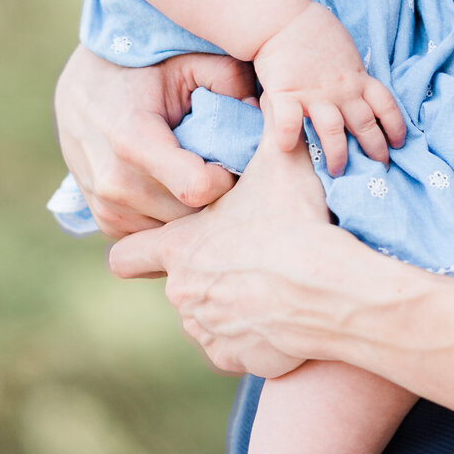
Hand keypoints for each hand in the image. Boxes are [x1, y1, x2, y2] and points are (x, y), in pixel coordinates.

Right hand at [53, 46, 256, 237]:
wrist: (82, 89)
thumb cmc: (140, 71)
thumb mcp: (185, 62)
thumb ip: (227, 79)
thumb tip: (258, 114)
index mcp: (133, 140)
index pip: (198, 188)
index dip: (227, 177)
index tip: (233, 159)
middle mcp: (115, 183)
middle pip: (190, 216)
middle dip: (217, 199)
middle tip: (225, 168)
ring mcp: (107, 208)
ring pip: (175, 232)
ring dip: (196, 213)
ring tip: (201, 176)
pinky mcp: (106, 222)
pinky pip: (155, 236)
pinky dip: (173, 220)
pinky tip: (178, 190)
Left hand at [108, 133, 345, 376]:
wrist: (328, 289)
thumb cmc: (295, 221)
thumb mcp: (279, 160)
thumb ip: (266, 126)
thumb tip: (268, 94)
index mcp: (180, 248)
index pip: (125, 256)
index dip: (136, 248)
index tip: (153, 243)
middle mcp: (183, 294)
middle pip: (176, 285)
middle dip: (202, 272)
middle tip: (242, 254)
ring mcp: (207, 330)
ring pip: (204, 318)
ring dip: (224, 304)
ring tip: (264, 280)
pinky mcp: (235, 359)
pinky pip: (232, 348)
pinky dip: (248, 336)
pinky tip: (275, 310)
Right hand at [253, 2, 405, 174]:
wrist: (284, 16)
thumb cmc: (314, 31)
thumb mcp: (345, 52)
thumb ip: (353, 73)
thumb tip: (359, 90)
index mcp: (356, 77)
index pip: (385, 104)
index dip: (395, 125)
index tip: (399, 142)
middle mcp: (340, 89)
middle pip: (365, 125)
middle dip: (375, 150)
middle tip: (378, 168)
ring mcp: (314, 92)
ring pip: (333, 131)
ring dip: (338, 155)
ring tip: (338, 171)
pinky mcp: (286, 92)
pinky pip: (289, 121)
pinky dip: (288, 136)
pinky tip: (287, 147)